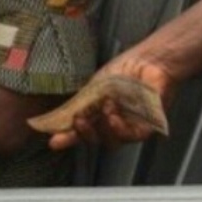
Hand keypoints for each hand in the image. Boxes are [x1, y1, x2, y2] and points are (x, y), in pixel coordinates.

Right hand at [48, 52, 177, 150]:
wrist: (147, 59)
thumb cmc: (125, 69)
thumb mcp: (95, 87)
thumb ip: (80, 105)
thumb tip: (57, 120)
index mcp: (100, 114)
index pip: (83, 130)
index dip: (69, 138)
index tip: (54, 141)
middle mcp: (115, 123)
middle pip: (97, 140)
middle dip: (84, 133)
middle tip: (78, 120)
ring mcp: (131, 125)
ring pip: (113, 141)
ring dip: (104, 127)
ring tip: (104, 108)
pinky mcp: (148, 125)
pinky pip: (132, 137)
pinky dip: (120, 129)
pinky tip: (114, 117)